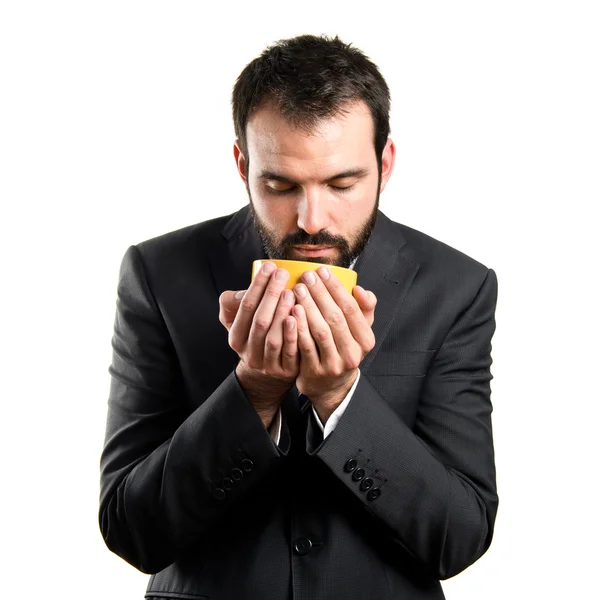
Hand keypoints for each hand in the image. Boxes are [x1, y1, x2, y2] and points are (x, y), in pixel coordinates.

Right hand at [219, 262, 298, 425]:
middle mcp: (248, 353)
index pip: (245, 308)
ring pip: (273, 338)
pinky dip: (294, 333)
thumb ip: (236, 304)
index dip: (257, 286)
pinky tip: (300, 315)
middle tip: (282, 274)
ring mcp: (267, 364)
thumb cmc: (259, 334)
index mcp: (236, 337)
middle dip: (271, 295)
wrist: (271, 370)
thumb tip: (246, 290)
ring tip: (292, 292)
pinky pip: (290, 352)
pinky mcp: (285, 371)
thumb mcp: (242, 320)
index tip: (269, 267)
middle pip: (260, 321)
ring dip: (282, 313)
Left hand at [291, 267, 376, 422]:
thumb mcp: (358, 332)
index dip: (336, 288)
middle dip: (320, 294)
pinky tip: (291, 311)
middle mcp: (352, 353)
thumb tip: (361, 289)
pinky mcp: (315, 371)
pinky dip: (298, 327)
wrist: (330, 386)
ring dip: (308, 307)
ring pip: (320, 331)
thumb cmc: (343, 349)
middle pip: (335, 317)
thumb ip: (363, 309)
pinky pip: (305, 345)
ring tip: (297, 289)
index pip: (351, 308)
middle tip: (307, 276)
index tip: (323, 271)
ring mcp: (333, 364)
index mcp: (366, 340)